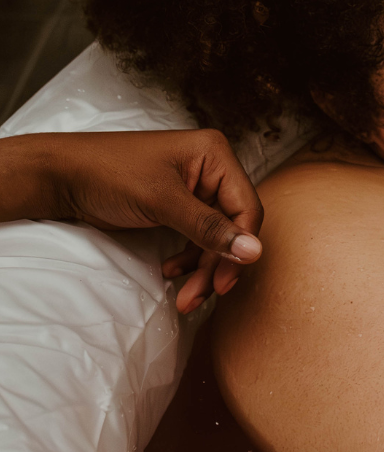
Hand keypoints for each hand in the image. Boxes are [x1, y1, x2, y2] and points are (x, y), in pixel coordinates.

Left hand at [0, 128, 262, 313]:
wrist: (61, 176)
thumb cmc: (108, 173)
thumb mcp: (161, 202)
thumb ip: (208, 228)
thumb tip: (254, 252)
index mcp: (214, 154)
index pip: (246, 207)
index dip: (241, 247)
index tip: (224, 282)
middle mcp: (210, 169)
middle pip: (232, 226)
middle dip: (216, 264)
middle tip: (200, 296)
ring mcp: (193, 188)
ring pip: (214, 238)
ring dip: (202, 269)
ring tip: (184, 297)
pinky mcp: (177, 206)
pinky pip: (196, 238)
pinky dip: (187, 259)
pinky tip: (170, 273)